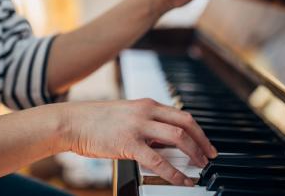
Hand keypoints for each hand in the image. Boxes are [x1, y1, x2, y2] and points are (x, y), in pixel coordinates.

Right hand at [60, 98, 216, 185]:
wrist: (74, 121)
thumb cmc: (98, 119)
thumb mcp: (127, 114)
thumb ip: (147, 123)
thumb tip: (164, 141)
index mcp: (147, 104)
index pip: (181, 114)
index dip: (198, 130)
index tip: (206, 142)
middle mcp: (147, 111)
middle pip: (185, 123)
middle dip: (202, 140)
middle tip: (210, 155)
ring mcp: (138, 126)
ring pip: (177, 137)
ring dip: (194, 152)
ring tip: (201, 166)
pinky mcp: (128, 143)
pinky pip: (159, 160)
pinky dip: (175, 172)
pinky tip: (182, 180)